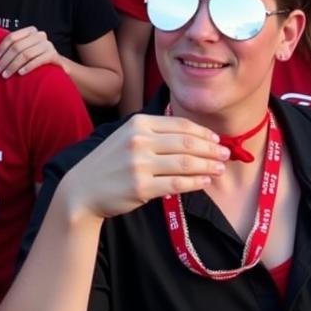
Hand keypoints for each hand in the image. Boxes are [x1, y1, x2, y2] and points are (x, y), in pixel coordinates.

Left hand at [0, 26, 61, 78]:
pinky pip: (38, 60)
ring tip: (5, 75)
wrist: (58, 65)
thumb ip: (15, 47)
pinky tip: (20, 73)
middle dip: (5, 60)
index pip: (12, 37)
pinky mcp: (53, 55)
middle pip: (17, 47)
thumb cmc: (37, 57)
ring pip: (26, 54)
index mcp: (30, 31)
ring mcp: (48, 45)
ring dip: (13, 66)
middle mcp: (40, 35)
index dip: (2, 47)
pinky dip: (28, 67)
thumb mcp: (26, 48)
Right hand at [57, 113, 228, 222]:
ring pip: (185, 163)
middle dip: (211, 149)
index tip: (217, 140)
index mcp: (138, 123)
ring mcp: (139, 164)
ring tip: (219, 169)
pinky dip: (195, 183)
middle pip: (187, 142)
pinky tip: (205, 182)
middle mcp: (139, 140)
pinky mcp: (141, 187)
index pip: (180, 124)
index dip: (203, 133)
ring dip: (207, 166)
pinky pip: (176, 184)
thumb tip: (190, 133)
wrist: (83, 188)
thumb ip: (154, 131)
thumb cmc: (110, 162)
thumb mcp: (127, 136)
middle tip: (226, 154)